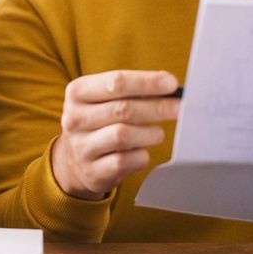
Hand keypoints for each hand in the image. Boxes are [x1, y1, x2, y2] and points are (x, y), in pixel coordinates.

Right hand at [50, 69, 180, 199]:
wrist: (74, 162)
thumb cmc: (99, 122)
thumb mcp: (105, 100)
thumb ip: (132, 91)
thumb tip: (169, 86)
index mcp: (77, 92)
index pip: (115, 82)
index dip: (147, 82)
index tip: (172, 84)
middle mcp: (74, 118)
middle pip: (122, 109)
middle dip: (156, 107)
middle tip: (179, 108)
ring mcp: (81, 147)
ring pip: (122, 135)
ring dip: (148, 133)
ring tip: (158, 133)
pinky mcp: (92, 171)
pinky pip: (124, 161)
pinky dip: (140, 156)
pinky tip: (141, 151)